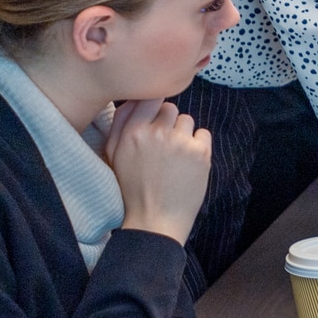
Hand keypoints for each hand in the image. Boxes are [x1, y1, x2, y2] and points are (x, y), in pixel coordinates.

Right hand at [106, 98, 212, 245]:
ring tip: (175, 157)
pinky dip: (198, 145)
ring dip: (183, 134)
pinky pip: (203, 134)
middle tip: (163, 146)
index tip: (154, 120)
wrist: (155, 220)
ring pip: (187, 120)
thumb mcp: (113, 154)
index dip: (154, 107)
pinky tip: (188, 162)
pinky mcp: (201, 153)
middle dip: (167, 123)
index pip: (150, 97)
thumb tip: (134, 98)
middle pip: (170, 108)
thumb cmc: (131, 189)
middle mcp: (157, 132)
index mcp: (133, 131)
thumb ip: (120, 123)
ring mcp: (181, 142)